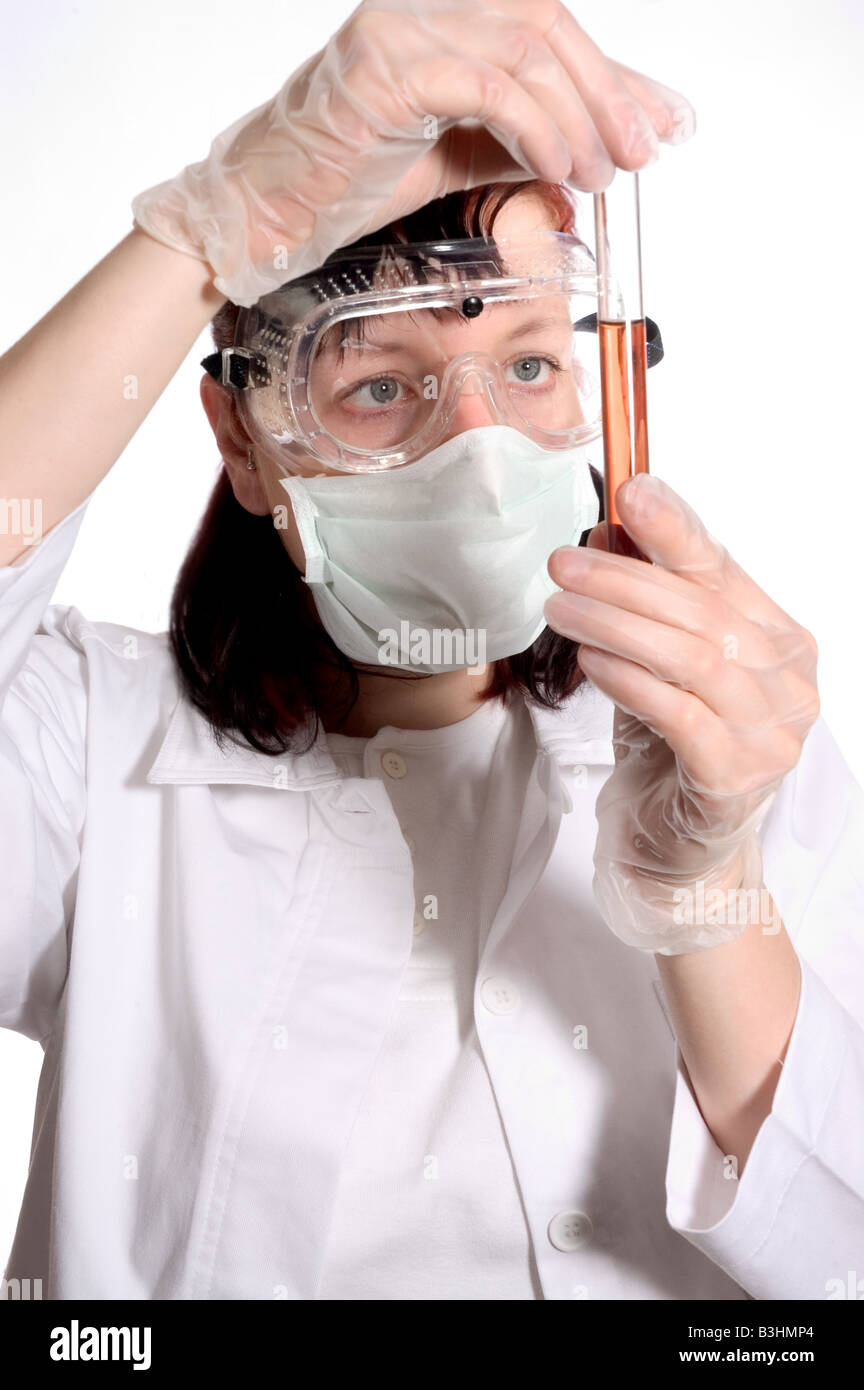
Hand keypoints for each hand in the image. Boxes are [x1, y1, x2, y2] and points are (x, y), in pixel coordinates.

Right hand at [132, 0, 694, 305]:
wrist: (275, 210)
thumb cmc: (357, 180)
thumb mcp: (468, 153)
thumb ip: (533, 137)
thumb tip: (612, 145)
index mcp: (445, 13)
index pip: (548, 25)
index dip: (614, 74)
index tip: (660, 124)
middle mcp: (424, 4)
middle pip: (546, 22)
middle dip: (607, 92)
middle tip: (639, 152)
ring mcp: (402, 28)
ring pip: (526, 50)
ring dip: (577, 117)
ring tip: (596, 173)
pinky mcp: (388, 67)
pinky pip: (489, 87)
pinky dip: (537, 130)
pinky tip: (556, 170)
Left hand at [543, 472, 819, 953]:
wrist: (679, 851)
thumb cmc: (672, 750)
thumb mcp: (657, 664)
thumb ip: (647, 605)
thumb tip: (610, 533)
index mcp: (780, 640)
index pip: (724, 572)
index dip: (677, 530)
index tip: (631, 492)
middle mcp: (789, 682)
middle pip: (703, 611)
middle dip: (625, 579)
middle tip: (563, 564)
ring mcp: (771, 732)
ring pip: (694, 656)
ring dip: (618, 624)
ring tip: (561, 608)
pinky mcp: (736, 777)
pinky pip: (681, 714)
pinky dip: (631, 680)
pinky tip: (591, 660)